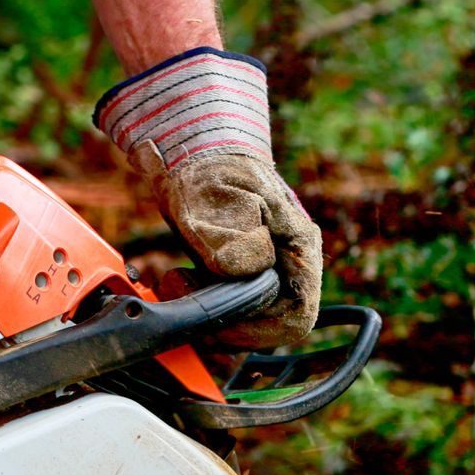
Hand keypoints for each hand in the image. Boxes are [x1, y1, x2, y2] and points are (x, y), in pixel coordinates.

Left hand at [96, 50, 322, 348]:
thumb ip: (233, 238)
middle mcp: (288, 263)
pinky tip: (179, 280)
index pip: (297, 317)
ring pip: (248, 319)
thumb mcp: (214, 196)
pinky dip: (201, 303)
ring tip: (177, 282)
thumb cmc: (208, 162)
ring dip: (209, 315)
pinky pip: (229, 306)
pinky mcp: (242, 271)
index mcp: (298, 247)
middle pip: (271, 324)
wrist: (191, 141)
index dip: (258, 332)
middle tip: (187, 298)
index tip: (216, 324)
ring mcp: (267, 268)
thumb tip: (247, 272)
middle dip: (227, 324)